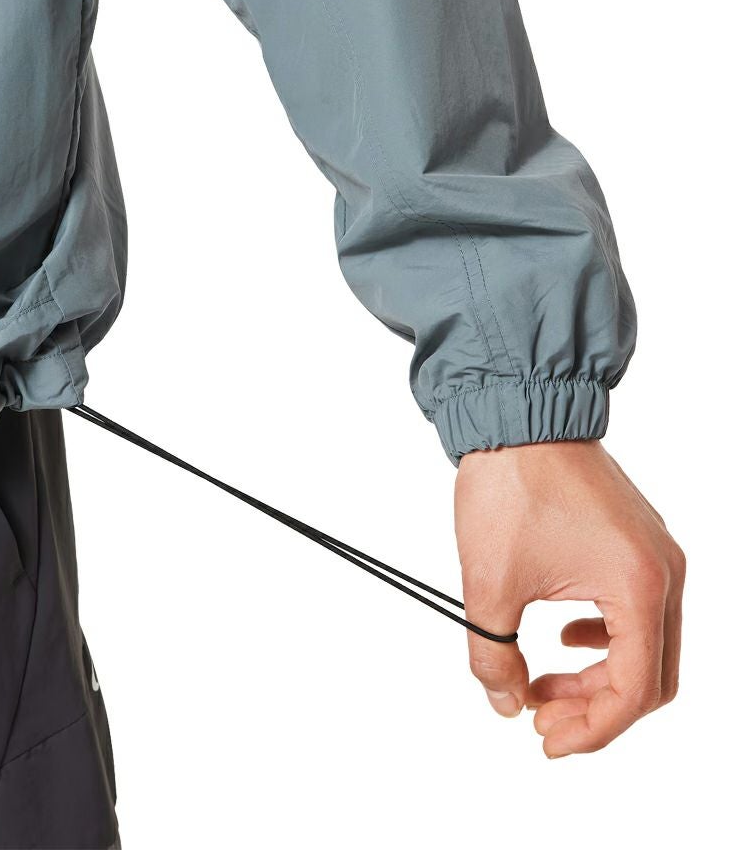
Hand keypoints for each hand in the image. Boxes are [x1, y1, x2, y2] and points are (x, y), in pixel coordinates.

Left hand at [453, 438, 683, 757]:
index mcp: (639, 588)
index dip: (592, 730)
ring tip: (543, 681)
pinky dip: (603, 636)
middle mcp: (663, 574)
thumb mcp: (489, 583)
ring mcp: (656, 554)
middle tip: (542, 718)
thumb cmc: (510, 485)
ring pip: (645, 645)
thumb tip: (505, 702)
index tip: (545, 740)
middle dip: (596, 708)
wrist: (516, 413)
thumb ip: (493, 655)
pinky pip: (638, 610)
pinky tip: (562, 635)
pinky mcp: (637, 540)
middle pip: (650, 676)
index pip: (633, 691)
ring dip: (597, 674)